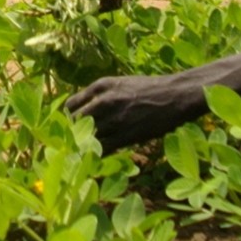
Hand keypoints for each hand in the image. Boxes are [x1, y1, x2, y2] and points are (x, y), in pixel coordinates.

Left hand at [65, 74, 202, 152]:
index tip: (67, 126)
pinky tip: (96, 157)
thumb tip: (83, 110)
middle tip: (70, 142)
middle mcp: (103, 101)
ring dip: (82, 145)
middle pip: (74, 122)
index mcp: (101, 86)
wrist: (174, 95)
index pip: (70, 105)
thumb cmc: (148, 89)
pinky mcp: (125, 136)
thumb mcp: (120, 84)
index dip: (66, 117)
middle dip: (71, 132)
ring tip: (80, 152)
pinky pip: (102, 148)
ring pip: (86, 137)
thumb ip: (101, 95)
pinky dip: (96, 154)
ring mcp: (114, 119)